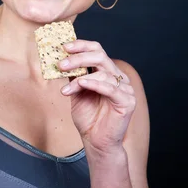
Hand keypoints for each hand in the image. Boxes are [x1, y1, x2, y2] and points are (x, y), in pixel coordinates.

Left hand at [58, 40, 135, 154]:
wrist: (96, 141)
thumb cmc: (88, 117)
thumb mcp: (76, 91)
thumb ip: (72, 75)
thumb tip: (59, 58)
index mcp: (106, 72)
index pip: (97, 50)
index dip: (81, 45)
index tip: (64, 47)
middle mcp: (117, 77)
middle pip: (100, 56)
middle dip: (78, 58)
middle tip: (61, 64)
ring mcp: (125, 88)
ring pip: (103, 72)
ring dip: (79, 78)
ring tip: (65, 89)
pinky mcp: (127, 101)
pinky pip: (110, 88)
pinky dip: (94, 84)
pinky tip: (80, 84)